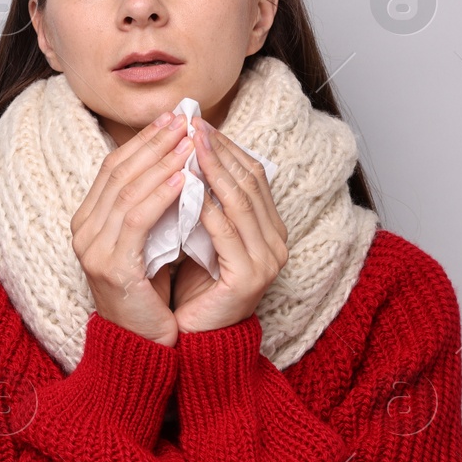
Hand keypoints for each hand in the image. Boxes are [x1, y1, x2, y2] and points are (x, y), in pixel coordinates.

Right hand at [71, 110, 195, 346]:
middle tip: (185, 120)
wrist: (141, 343)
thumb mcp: (148, 241)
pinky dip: (161, 196)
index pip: (113, 168)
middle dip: (154, 143)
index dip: (143, 141)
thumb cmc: (150, 291)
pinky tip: (184, 179)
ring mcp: (93, 248)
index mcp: (88, 221)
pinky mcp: (112, 266)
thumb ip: (152, 207)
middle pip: (118, 173)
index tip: (173, 119)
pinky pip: (137, 220)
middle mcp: (83, 230)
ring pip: (127, 191)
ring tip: (190, 143)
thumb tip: (180, 163)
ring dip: (162, 162)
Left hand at [171, 118, 287, 333]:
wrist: (196, 337)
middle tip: (190, 125)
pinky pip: (226, 233)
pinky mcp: (249, 278)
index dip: (226, 147)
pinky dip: (206, 207)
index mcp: (269, 227)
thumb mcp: (200, 234)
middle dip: (218, 150)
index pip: (252, 174)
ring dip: (212, 170)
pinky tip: (186, 188)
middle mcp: (276, 240)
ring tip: (188, 146)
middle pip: (249, 182)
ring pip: (239, 202)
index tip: (195, 124)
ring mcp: (267, 260)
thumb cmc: (194, 284)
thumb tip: (185, 155)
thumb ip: (204, 202)